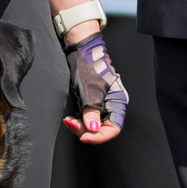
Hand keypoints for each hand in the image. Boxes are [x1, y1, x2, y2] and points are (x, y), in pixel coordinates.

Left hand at [62, 27, 126, 142]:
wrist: (81, 51)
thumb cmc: (89, 66)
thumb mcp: (89, 90)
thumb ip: (92, 111)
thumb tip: (92, 129)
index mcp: (118, 102)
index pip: (113, 129)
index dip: (99, 136)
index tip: (84, 136)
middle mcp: (112, 106)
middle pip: (102, 129)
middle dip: (86, 131)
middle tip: (72, 124)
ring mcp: (102, 105)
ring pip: (93, 126)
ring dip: (80, 127)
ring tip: (69, 121)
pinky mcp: (92, 104)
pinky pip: (87, 119)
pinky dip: (78, 121)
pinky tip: (70, 118)